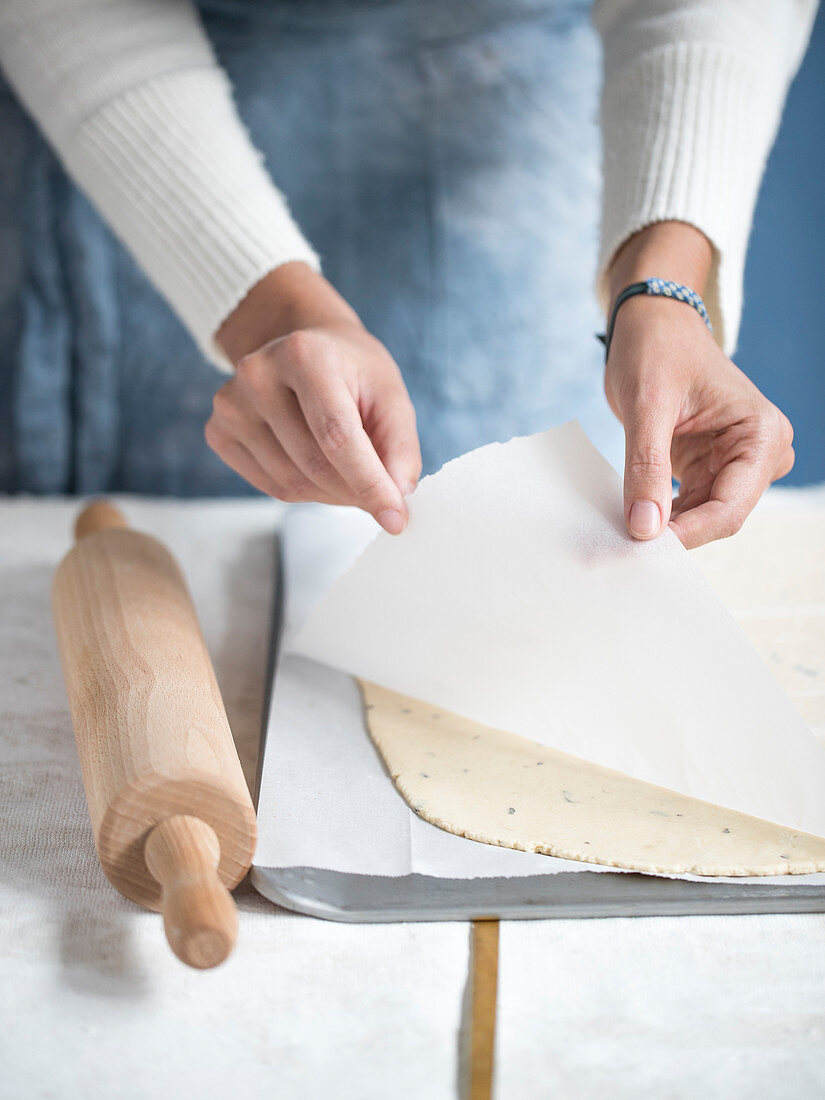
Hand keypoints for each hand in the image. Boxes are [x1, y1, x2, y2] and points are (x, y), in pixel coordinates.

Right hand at [208, 264, 420, 533]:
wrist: (305, 347)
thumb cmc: (350, 370)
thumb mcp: (389, 394)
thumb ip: (400, 445)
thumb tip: (397, 494)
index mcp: (305, 354)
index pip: (336, 434)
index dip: (369, 481)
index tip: (395, 517)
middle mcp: (257, 374)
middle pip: (314, 464)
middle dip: (356, 492)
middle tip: (383, 496)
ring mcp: (230, 404)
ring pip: (291, 483)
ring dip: (332, 495)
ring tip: (349, 472)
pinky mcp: (218, 431)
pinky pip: (270, 487)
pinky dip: (304, 491)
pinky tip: (317, 466)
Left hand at [605, 223, 793, 548]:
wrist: (651, 323)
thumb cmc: (656, 348)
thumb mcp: (647, 406)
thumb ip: (647, 468)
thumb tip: (644, 528)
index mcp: (761, 433)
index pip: (730, 506)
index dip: (687, 534)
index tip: (642, 548)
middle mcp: (759, 453)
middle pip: (719, 518)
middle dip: (674, 536)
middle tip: (621, 550)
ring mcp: (735, 464)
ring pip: (701, 519)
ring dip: (663, 530)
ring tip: (617, 537)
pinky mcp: (708, 469)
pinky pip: (686, 508)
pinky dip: (657, 516)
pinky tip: (628, 520)